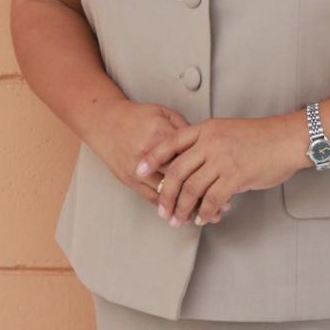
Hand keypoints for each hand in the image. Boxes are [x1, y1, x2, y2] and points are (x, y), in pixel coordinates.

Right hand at [83, 97, 230, 220]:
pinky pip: (151, 198)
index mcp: (159, 134)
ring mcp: (136, 171)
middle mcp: (147, 155)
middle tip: (220, 206)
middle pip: (178, 180)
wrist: (106, 123)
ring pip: (165, 195)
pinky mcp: (129, 181)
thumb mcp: (164, 114)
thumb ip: (184, 131)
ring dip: (185, 208)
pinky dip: (168, 207)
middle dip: (200, 195)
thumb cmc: (137, 117)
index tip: (224, 181)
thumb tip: (205, 147)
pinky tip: (181, 212)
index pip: (187, 158)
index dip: (207, 172)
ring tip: (204, 215)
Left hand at [135, 113, 305, 226]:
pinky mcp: (235, 176)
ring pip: (192, 188)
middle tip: (162, 210)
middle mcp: (211, 142)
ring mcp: (222, 159)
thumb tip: (195, 166)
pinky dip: (205, 212)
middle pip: (177, 171)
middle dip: (166, 194)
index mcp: (207, 129)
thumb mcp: (229, 131)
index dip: (153, 157)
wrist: (287, 139)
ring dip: (182, 208)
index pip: (171, 142)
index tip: (139, 169)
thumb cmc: (262, 138)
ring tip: (178, 220)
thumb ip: (209, 145)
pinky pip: (212, 199)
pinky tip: (203, 218)